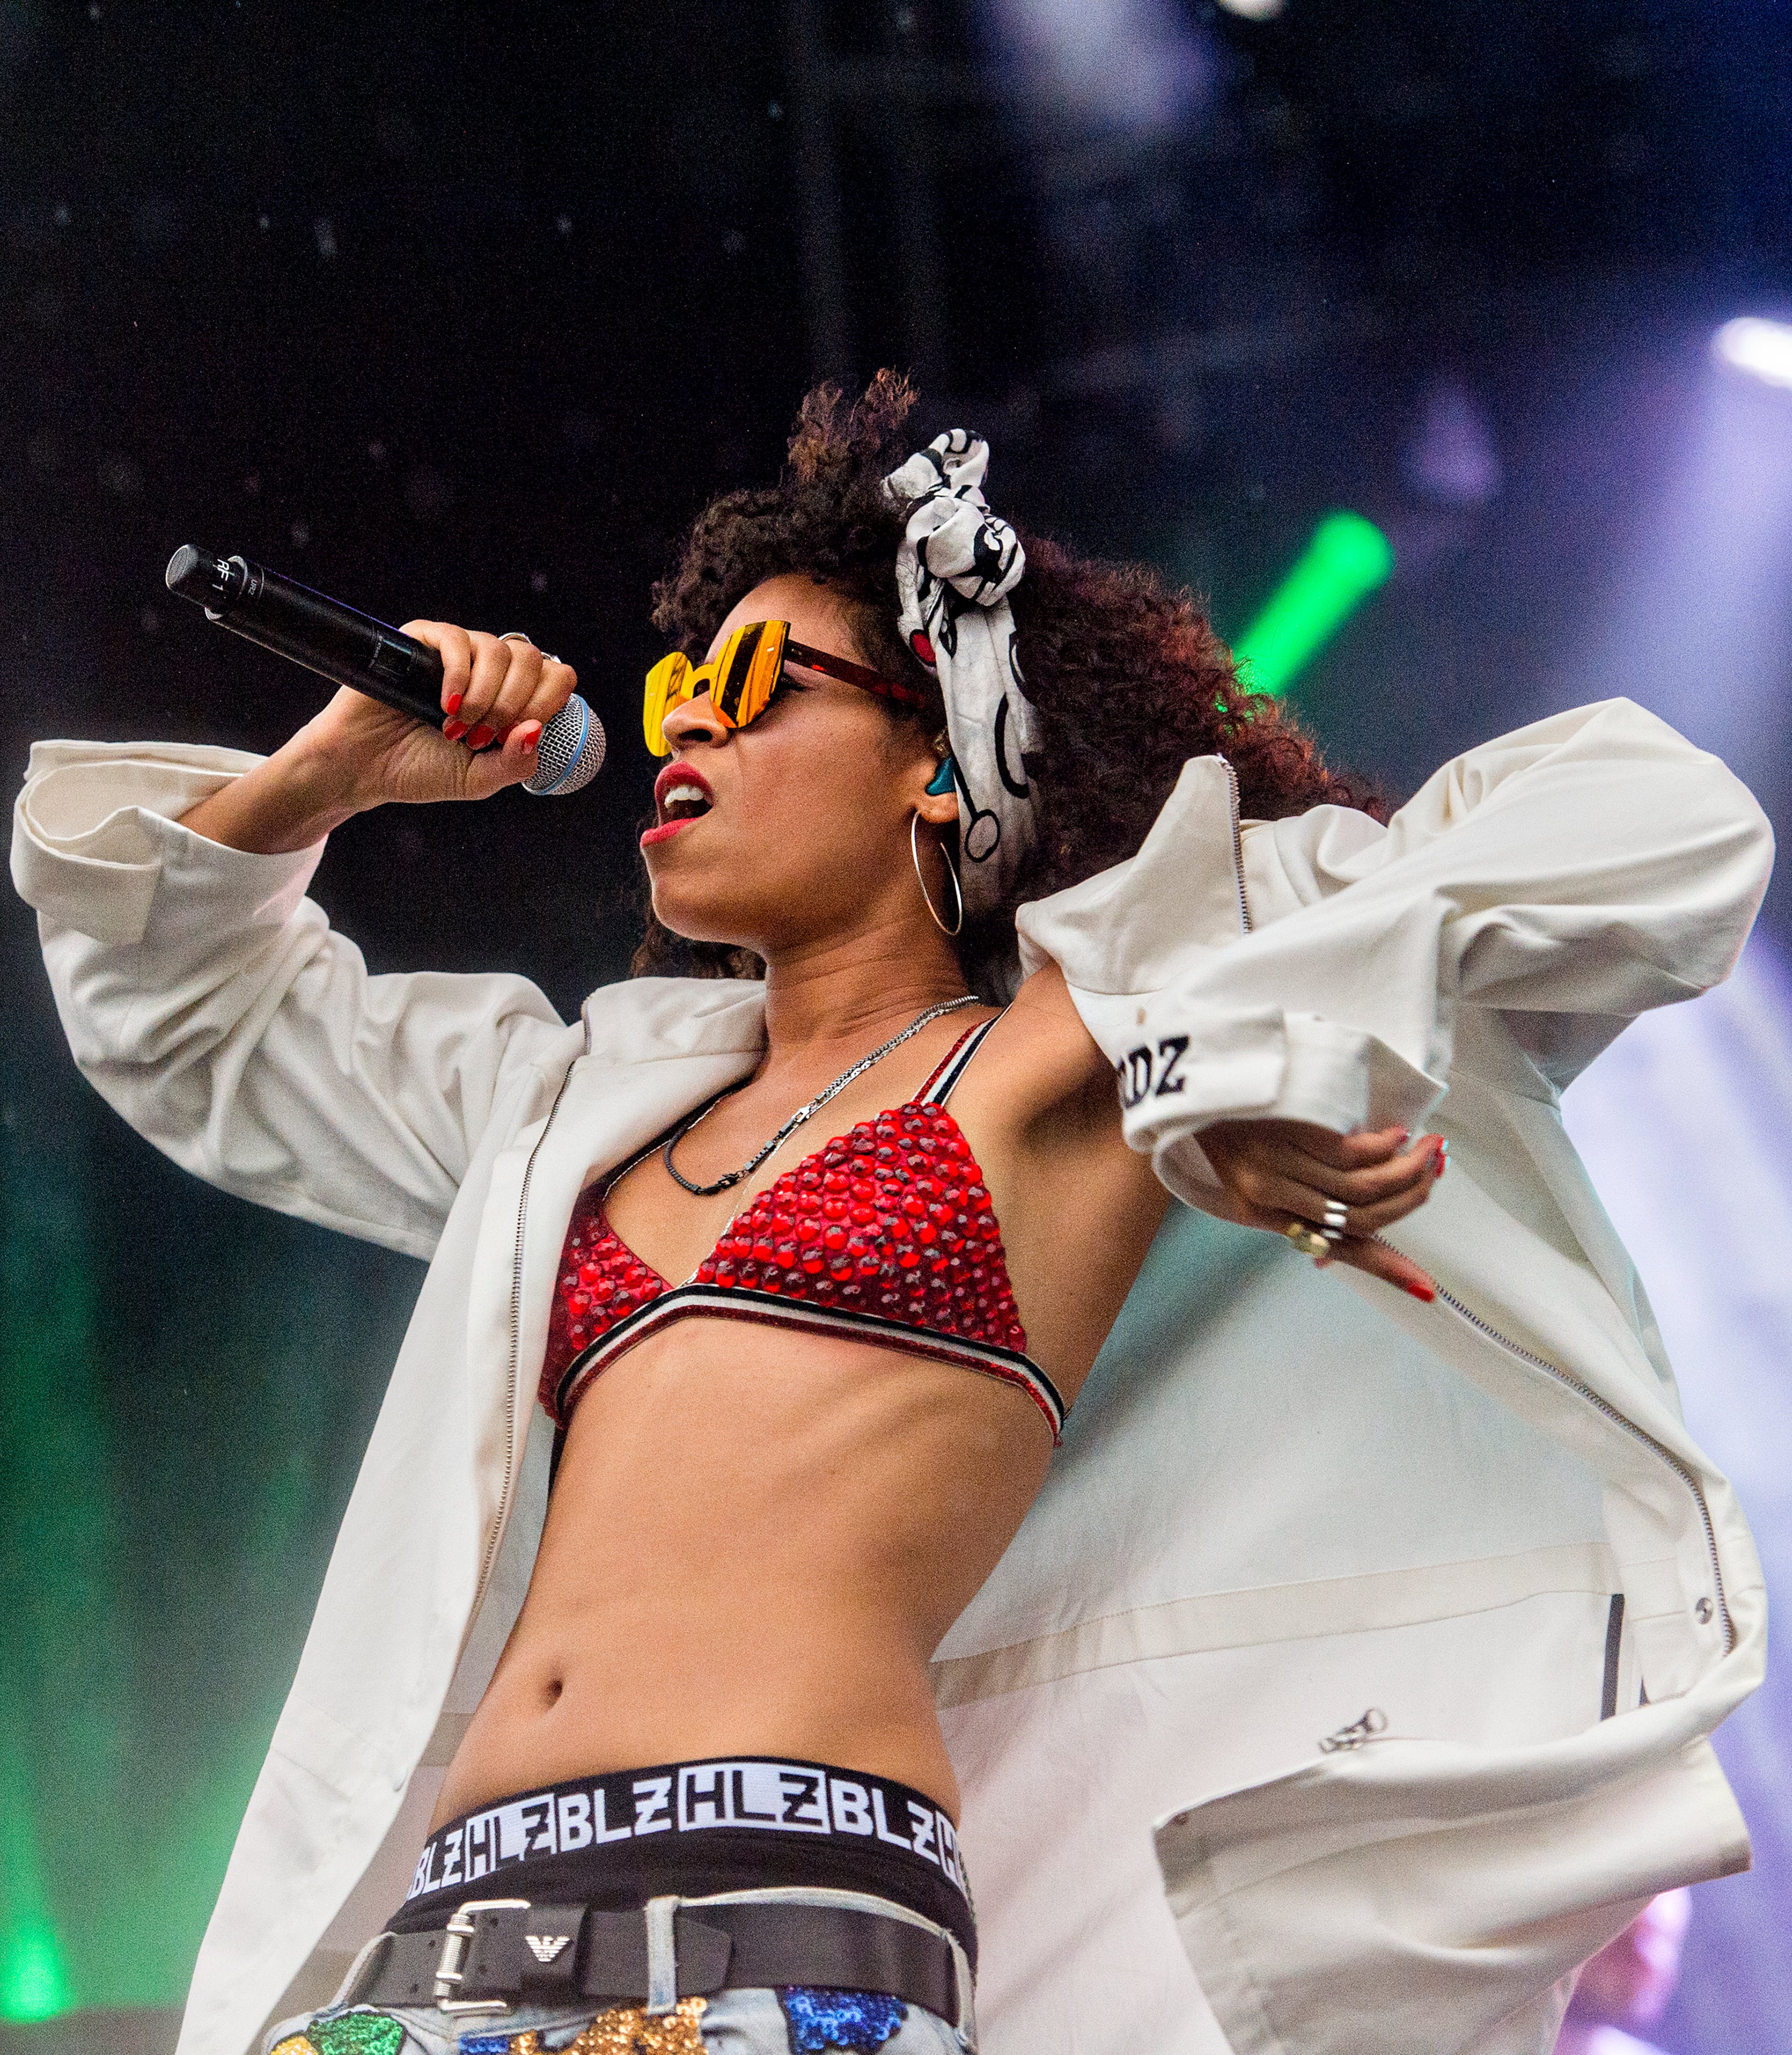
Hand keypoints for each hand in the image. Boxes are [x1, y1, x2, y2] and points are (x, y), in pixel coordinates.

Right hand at [179, 625, 578, 851]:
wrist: (364, 768)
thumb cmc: (421, 770)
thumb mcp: (478, 779)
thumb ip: (516, 762)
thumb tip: (537, 729)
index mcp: (510, 696)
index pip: (556, 677)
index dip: (548, 702)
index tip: (522, 733)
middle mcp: (488, 669)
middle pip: (531, 659)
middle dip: (513, 703)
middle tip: (482, 737)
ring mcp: (457, 652)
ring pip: (498, 650)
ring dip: (485, 696)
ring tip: (457, 728)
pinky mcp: (422, 641)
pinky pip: (456, 639)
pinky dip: (459, 675)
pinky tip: (447, 705)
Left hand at [1197, 1119, 1443, 1300]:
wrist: (1187, 1089)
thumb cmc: (1222, 1132)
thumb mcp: (1251, 1180)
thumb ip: (1292, 1207)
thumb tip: (1341, 1238)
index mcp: (1263, 1216)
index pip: (1337, 1250)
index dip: (1385, 1269)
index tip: (1425, 1289)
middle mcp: (1272, 1197)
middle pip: (1361, 1217)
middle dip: (1410, 1200)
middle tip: (1434, 1176)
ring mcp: (1279, 1165)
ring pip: (1362, 1186)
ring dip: (1407, 1171)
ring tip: (1429, 1152)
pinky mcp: (1286, 1132)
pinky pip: (1350, 1151)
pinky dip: (1383, 1146)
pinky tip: (1396, 1135)